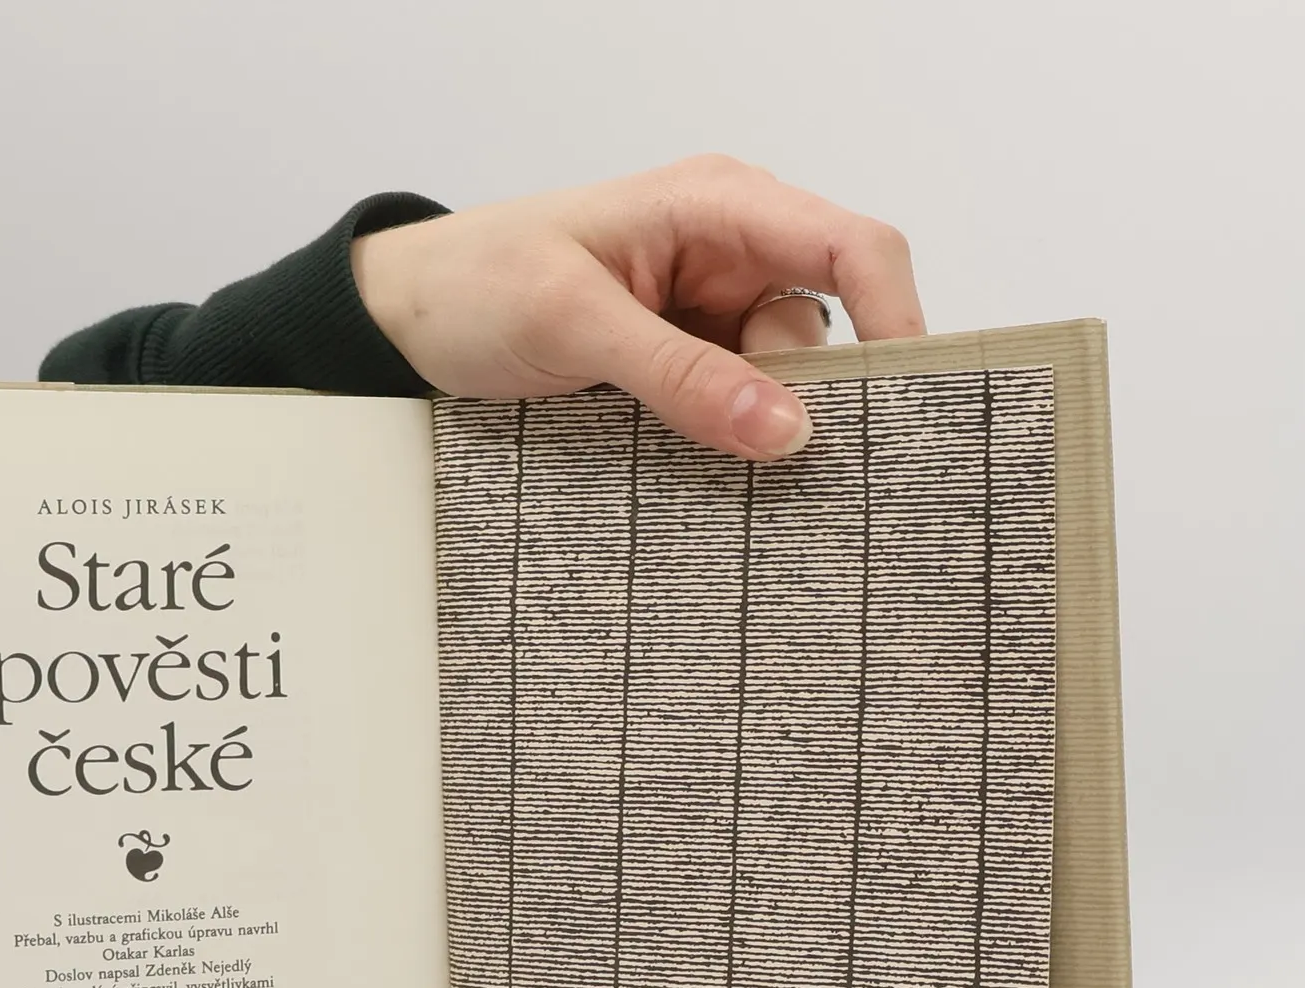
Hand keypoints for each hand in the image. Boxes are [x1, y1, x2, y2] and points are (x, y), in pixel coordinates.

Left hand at [353, 153, 925, 460]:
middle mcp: (729, 255)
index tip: (901, 404)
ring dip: (753, 427)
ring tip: (684, 449)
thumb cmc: (475, 285)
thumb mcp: (574, 324)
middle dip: (806, 395)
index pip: (850, 248)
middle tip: (761, 452)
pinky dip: (724, 442)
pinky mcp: (681, 370)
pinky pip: (733, 412)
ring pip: (782, 385)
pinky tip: (695, 466)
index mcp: (717, 205)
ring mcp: (707, 317)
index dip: (896, 319)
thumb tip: (787, 428)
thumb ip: (680, 376)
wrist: (403, 323)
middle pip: (824, 330)